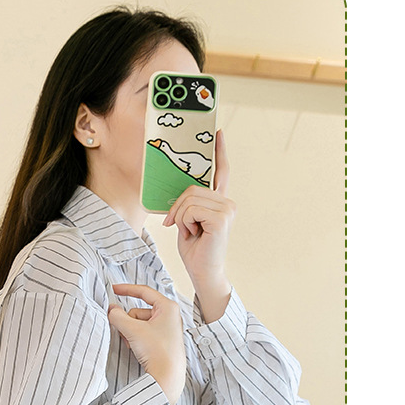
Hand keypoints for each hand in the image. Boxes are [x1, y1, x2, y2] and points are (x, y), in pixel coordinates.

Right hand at [108, 284, 185, 404]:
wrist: (168, 376)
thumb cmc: (157, 351)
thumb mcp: (133, 330)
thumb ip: (118, 316)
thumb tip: (110, 310)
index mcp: (167, 307)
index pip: (144, 292)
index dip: (127, 289)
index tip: (113, 290)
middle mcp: (169, 315)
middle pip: (138, 310)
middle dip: (128, 321)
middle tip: (126, 331)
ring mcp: (167, 328)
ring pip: (139, 323)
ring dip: (131, 331)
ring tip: (133, 343)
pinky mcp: (162, 340)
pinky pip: (143, 332)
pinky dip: (136, 338)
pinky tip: (137, 348)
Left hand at [163, 129, 234, 321]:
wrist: (202, 272)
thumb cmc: (195, 249)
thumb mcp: (187, 221)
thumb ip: (188, 204)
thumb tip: (181, 192)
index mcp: (219, 201)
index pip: (221, 171)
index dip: (219, 151)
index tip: (218, 132)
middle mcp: (227, 202)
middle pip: (192, 187)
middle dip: (177, 207)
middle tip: (177, 225)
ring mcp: (227, 209)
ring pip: (189, 199)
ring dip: (180, 217)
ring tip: (188, 232)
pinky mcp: (222, 218)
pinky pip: (190, 210)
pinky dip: (184, 222)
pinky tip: (193, 234)